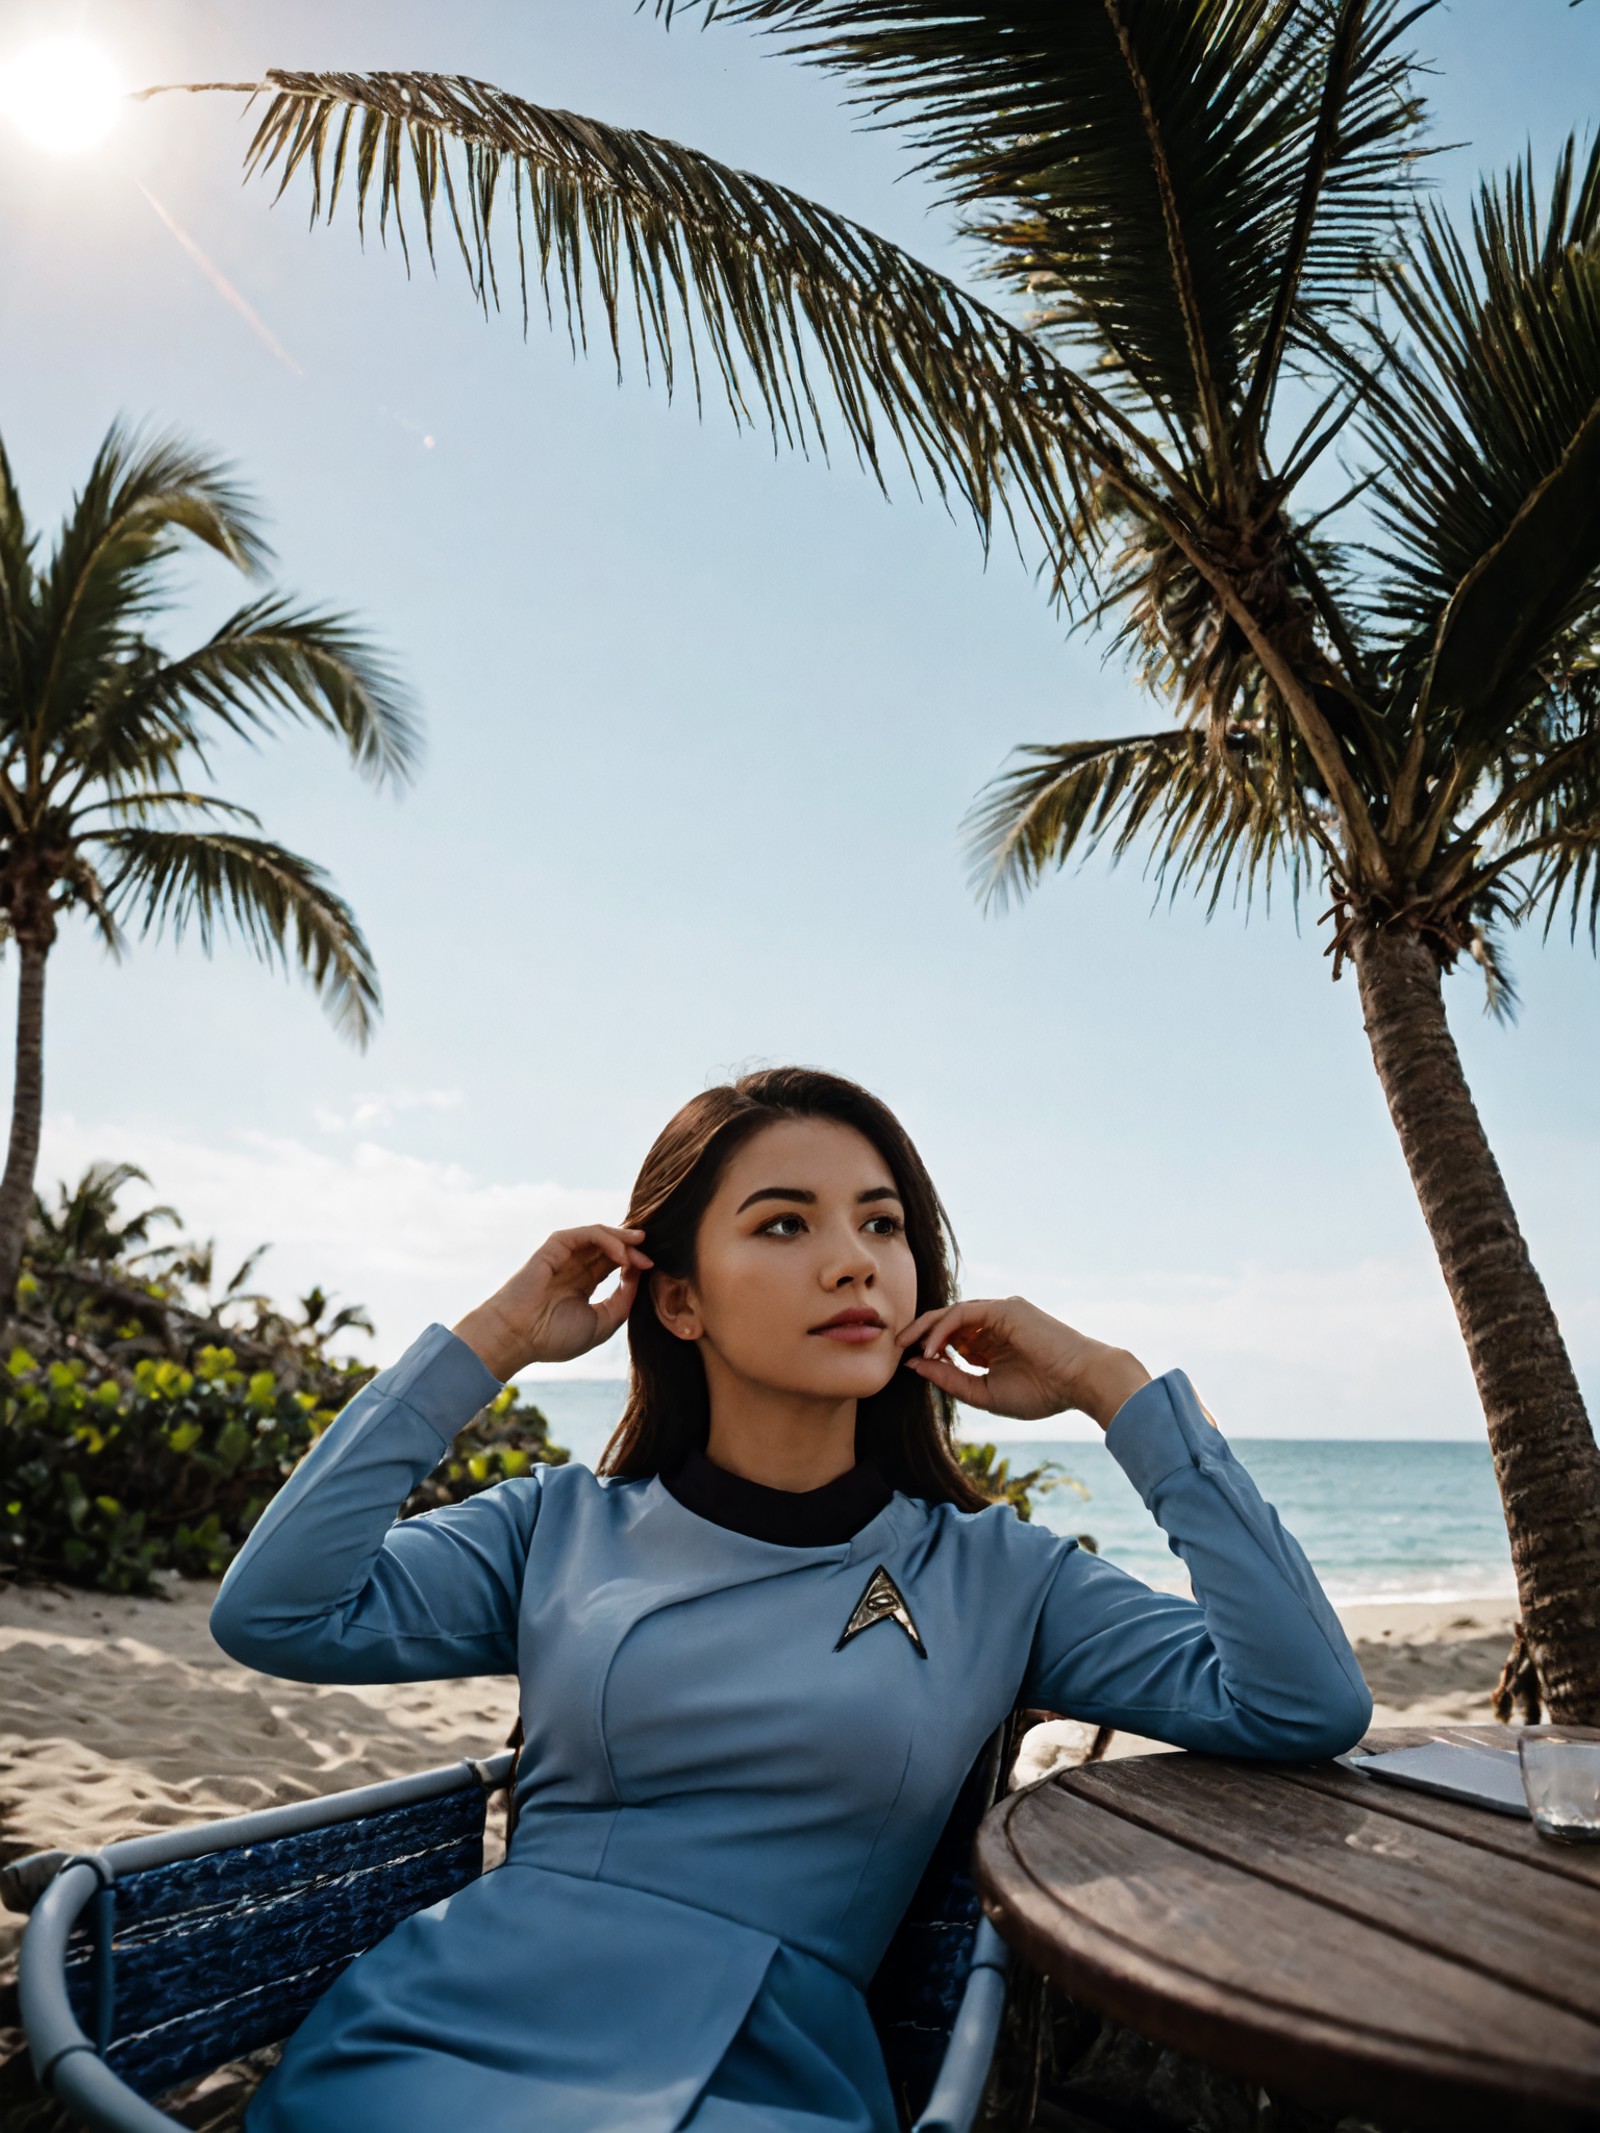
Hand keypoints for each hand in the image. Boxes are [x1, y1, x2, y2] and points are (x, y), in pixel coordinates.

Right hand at [453, 1226, 652, 1380]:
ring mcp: (564, 1255)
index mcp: (582, 1284)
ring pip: (600, 1235)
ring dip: (623, 1239)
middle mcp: (574, 1266)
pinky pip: (586, 1234)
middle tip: (651, 1256)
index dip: (635, 1263)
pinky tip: (621, 1254)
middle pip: (610, 1247)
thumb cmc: (554, 1337)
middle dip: (633, 1247)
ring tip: (641, 1247)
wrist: (518, 1338)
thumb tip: (640, 1275)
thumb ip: (623, 1300)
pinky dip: (606, 1239)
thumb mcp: (603, 1322)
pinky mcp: (555, 1247)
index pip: (614, 1264)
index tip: (654, 1271)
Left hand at [897, 1296, 1149, 1431]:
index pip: (952, 1339)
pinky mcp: (1004, 1309)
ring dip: (927, 1329)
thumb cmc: (1043, 1393)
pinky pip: (964, 1313)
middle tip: (897, 1347)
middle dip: (920, 1332)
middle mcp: (995, 1323)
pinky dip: (943, 1329)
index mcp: (993, 1343)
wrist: (1081, 1384)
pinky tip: (931, 1349)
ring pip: (952, 1313)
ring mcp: (1001, 1313)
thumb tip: (915, 1366)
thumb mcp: (986, 1393)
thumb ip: (951, 1380)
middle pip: (948, 1321)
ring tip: (908, 1347)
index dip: (930, 1350)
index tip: (910, 1365)